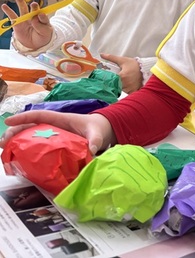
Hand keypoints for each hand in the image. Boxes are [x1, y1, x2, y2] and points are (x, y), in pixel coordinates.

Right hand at [0, 111, 115, 154]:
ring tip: (5, 152)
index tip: (8, 121)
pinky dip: (25, 151)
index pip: (39, 115)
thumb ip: (94, 140)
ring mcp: (51, 136)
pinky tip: (17, 160)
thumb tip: (91, 149)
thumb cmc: (97, 128)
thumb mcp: (97, 133)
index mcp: (60, 119)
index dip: (23, 117)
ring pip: (29, 136)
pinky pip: (36, 146)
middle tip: (3, 143)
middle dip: (14, 132)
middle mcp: (53, 126)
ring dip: (16, 142)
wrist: (102, 132)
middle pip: (29, 126)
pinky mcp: (52, 145)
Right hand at [1, 0, 53, 49]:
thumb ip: (42, 25)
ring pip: (23, 10)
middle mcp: (34, 17)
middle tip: (33, 4)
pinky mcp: (17, 24)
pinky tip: (4, 6)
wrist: (35, 44)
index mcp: (42, 19)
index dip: (41, 15)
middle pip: (34, 10)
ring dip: (21, 3)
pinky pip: (12, 17)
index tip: (40, 15)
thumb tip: (36, 17)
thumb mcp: (46, 32)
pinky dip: (8, 11)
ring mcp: (25, 20)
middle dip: (34, 6)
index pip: (42, 15)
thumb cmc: (43, 36)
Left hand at [100, 54, 141, 93]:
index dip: (108, 79)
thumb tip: (101, 54)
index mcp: (121, 76)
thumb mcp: (123, 60)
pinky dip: (127, 90)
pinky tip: (129, 85)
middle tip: (119, 78)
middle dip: (115, 82)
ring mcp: (130, 89)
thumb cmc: (134, 65)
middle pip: (114, 86)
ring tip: (125, 80)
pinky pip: (127, 93)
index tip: (108, 78)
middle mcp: (125, 84)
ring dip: (120, 86)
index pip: (110, 81)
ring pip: (120, 90)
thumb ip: (111, 58)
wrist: (147, 68)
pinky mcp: (133, 91)